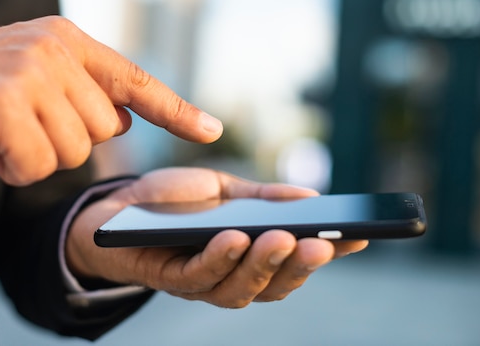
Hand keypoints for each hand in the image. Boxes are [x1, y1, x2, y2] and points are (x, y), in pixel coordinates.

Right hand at [0, 16, 222, 184]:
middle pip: (104, 129)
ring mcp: (28, 75)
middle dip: (65, 141)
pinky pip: (35, 165)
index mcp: (65, 40)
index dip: (175, 109)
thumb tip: (122, 118)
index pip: (133, 79)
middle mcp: (53, 51)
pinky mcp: (1, 106)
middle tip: (20, 125)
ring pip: (73, 152)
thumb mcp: (30, 75)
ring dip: (36, 156)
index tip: (211, 130)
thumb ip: (80, 91)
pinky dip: (11, 168)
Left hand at [66, 168, 367, 307]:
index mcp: (249, 256)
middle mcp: (230, 276)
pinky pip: (197, 276)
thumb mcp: (224, 190)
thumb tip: (311, 198)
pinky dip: (219, 259)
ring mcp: (200, 281)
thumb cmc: (175, 202)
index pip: (294, 261)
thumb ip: (263, 197)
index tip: (360, 235)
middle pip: (273, 284)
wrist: (118, 208)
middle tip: (323, 242)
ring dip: (264, 265)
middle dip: (300, 266)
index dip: (327, 253)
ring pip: (240, 288)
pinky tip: (234, 237)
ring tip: (283, 239)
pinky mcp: (167, 278)